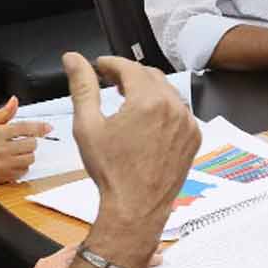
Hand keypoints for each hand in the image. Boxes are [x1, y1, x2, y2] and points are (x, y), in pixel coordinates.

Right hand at [0, 97, 52, 185]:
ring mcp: (1, 166)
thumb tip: (14, 102)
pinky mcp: (3, 178)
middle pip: (30, 144)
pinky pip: (24, 171)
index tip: (47, 127)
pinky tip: (11, 160)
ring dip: (26, 153)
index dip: (38, 127)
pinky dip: (21, 165)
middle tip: (19, 139)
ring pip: (30, 158)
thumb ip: (1, 114)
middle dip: (28, 139)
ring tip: (14, 150)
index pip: (23, 128)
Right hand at [61, 53, 199, 237]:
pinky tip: (147, 119)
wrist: (135, 207)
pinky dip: (163, 108)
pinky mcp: (193, 138)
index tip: (100, 65)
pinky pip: (180, 112)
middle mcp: (174, 109)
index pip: (130, 67)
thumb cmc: (112, 172)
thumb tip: (73, 60)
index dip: (111, 63)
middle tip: (110, 80)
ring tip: (127, 99)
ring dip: (147, 90)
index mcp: (148, 102)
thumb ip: (82, 87)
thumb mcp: (88, 125)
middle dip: (129, 74)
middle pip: (150, 76)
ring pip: (167, 92)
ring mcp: (187, 124)